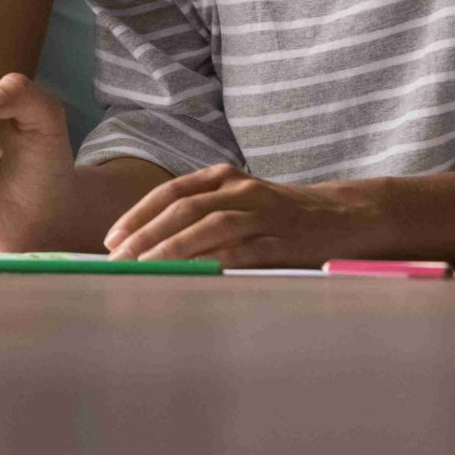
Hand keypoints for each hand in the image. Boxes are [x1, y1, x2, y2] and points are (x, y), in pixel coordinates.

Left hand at [103, 163, 337, 264]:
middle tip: (117, 259)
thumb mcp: (237, 201)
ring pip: (209, 227)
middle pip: (183, 209)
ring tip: (144, 269)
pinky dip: (214, 263)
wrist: (342, 216)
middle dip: (145, 235)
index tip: (112, 239)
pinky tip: (192, 277)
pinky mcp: (283, 240)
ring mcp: (263, 214)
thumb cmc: (278, 215)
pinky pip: (243, 251)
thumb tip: (147, 242)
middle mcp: (240, 189)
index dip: (138, 215)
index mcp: (223, 177)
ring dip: (172, 248)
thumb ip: (200, 213)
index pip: (171, 193)